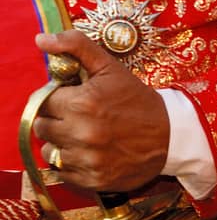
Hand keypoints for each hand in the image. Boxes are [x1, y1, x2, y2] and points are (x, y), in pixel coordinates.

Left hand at [30, 31, 168, 192]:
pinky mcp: (94, 179)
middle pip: (42, 128)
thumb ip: (76, 46)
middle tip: (77, 119)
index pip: (42, 103)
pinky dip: (72, 165)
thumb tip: (41, 40)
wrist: (173, 135)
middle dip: (56, 122)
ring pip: (50, 152)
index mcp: (82, 103)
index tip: (72, 102)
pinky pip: (64, 173)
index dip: (56, 101)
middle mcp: (82, 133)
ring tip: (83, 138)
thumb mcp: (111, 68)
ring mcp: (88, 159)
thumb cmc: (138, 101)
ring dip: (62, 145)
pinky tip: (90, 155)